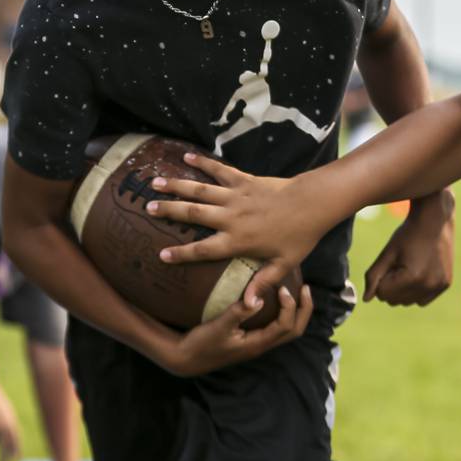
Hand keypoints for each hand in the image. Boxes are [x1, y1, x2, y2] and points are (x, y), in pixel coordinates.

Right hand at [150, 154, 327, 310]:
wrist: (313, 203)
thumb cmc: (300, 236)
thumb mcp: (283, 264)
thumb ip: (263, 282)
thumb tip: (248, 304)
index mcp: (238, 241)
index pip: (203, 250)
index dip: (181, 254)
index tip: (161, 256)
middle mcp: (231, 218)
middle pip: (193, 214)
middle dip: (168, 211)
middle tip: (146, 209)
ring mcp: (236, 196)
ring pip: (200, 190)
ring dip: (177, 185)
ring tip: (155, 182)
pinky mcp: (244, 180)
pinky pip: (220, 170)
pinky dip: (203, 162)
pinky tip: (187, 155)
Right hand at [165, 284, 312, 377]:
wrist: (187, 359)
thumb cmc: (201, 344)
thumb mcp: (218, 326)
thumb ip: (238, 312)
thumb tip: (258, 299)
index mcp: (258, 343)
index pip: (286, 326)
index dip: (290, 306)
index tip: (282, 288)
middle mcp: (261, 346)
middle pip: (294, 331)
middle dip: (304, 310)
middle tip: (306, 289)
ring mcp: (256, 344)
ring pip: (287, 330)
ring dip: (296, 312)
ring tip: (297, 292)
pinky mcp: (250, 340)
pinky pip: (275, 327)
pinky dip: (283, 313)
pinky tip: (275, 300)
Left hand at [363, 191, 454, 304]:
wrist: (435, 220)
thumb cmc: (407, 234)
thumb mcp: (387, 253)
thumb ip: (373, 276)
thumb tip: (366, 299)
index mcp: (412, 277)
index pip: (382, 294)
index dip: (380, 279)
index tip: (388, 263)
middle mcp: (428, 284)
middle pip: (395, 301)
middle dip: (391, 286)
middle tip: (399, 263)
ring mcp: (439, 286)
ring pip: (408, 302)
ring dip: (403, 290)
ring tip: (408, 267)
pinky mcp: (445, 285)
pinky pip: (422, 300)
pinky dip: (416, 291)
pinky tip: (418, 272)